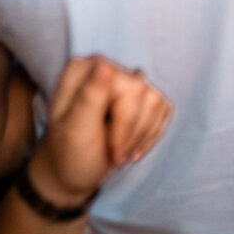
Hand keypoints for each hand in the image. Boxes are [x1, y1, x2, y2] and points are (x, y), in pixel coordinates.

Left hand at [27, 55, 172, 211]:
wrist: (74, 169)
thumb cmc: (70, 152)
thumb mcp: (75, 131)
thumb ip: (89, 98)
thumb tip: (104, 64)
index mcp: (83, 70)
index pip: (127, 88)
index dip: (126, 123)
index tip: (112, 149)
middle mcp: (104, 67)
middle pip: (145, 93)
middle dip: (134, 132)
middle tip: (116, 155)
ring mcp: (123, 77)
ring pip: (157, 100)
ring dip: (142, 135)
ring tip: (121, 152)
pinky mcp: (139, 93)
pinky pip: (163, 107)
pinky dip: (151, 133)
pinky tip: (133, 146)